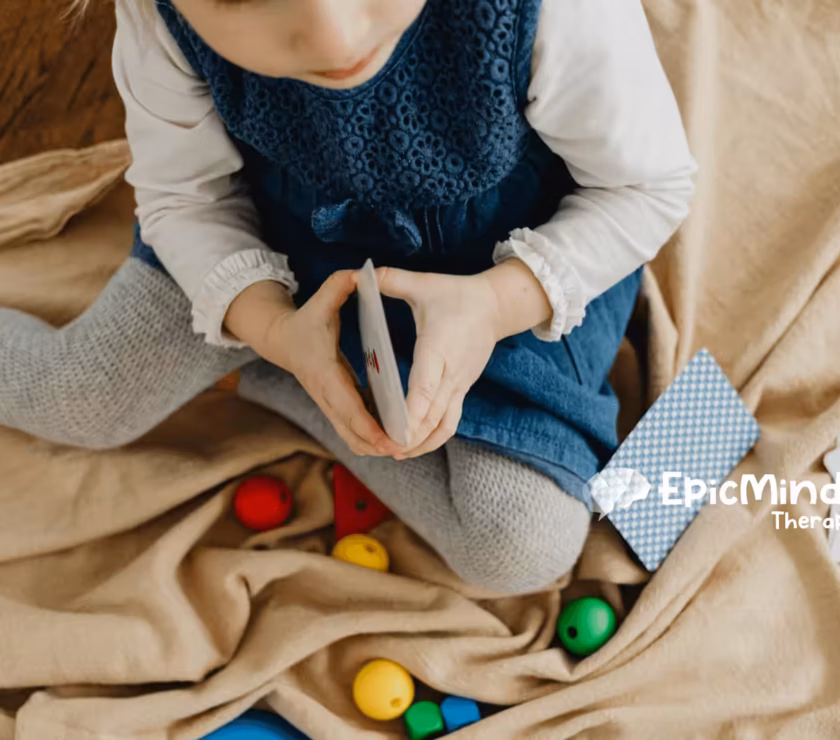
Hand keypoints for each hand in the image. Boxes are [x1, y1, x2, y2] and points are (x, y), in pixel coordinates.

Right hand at [250, 272, 401, 457]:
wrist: (282, 339)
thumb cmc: (306, 320)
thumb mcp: (321, 300)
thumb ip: (338, 286)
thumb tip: (358, 274)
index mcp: (324, 372)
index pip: (347, 405)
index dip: (367, 424)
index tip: (387, 438)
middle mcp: (325, 394)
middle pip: (351, 430)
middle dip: (376, 443)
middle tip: (404, 448)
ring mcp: (329, 404)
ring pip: (351, 437)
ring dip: (373, 446)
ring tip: (402, 448)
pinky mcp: (335, 407)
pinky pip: (352, 430)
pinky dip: (370, 439)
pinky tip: (393, 439)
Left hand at [376, 267, 502, 457]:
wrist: (496, 307)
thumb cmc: (457, 295)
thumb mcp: (424, 283)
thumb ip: (391, 280)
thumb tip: (361, 273)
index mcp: (440, 346)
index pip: (427, 384)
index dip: (413, 408)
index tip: (398, 428)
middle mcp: (452, 371)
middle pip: (434, 412)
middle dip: (412, 434)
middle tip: (386, 449)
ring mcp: (460, 384)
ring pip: (444, 423)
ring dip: (423, 442)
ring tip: (397, 453)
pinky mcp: (463, 389)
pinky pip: (450, 420)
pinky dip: (433, 437)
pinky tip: (413, 445)